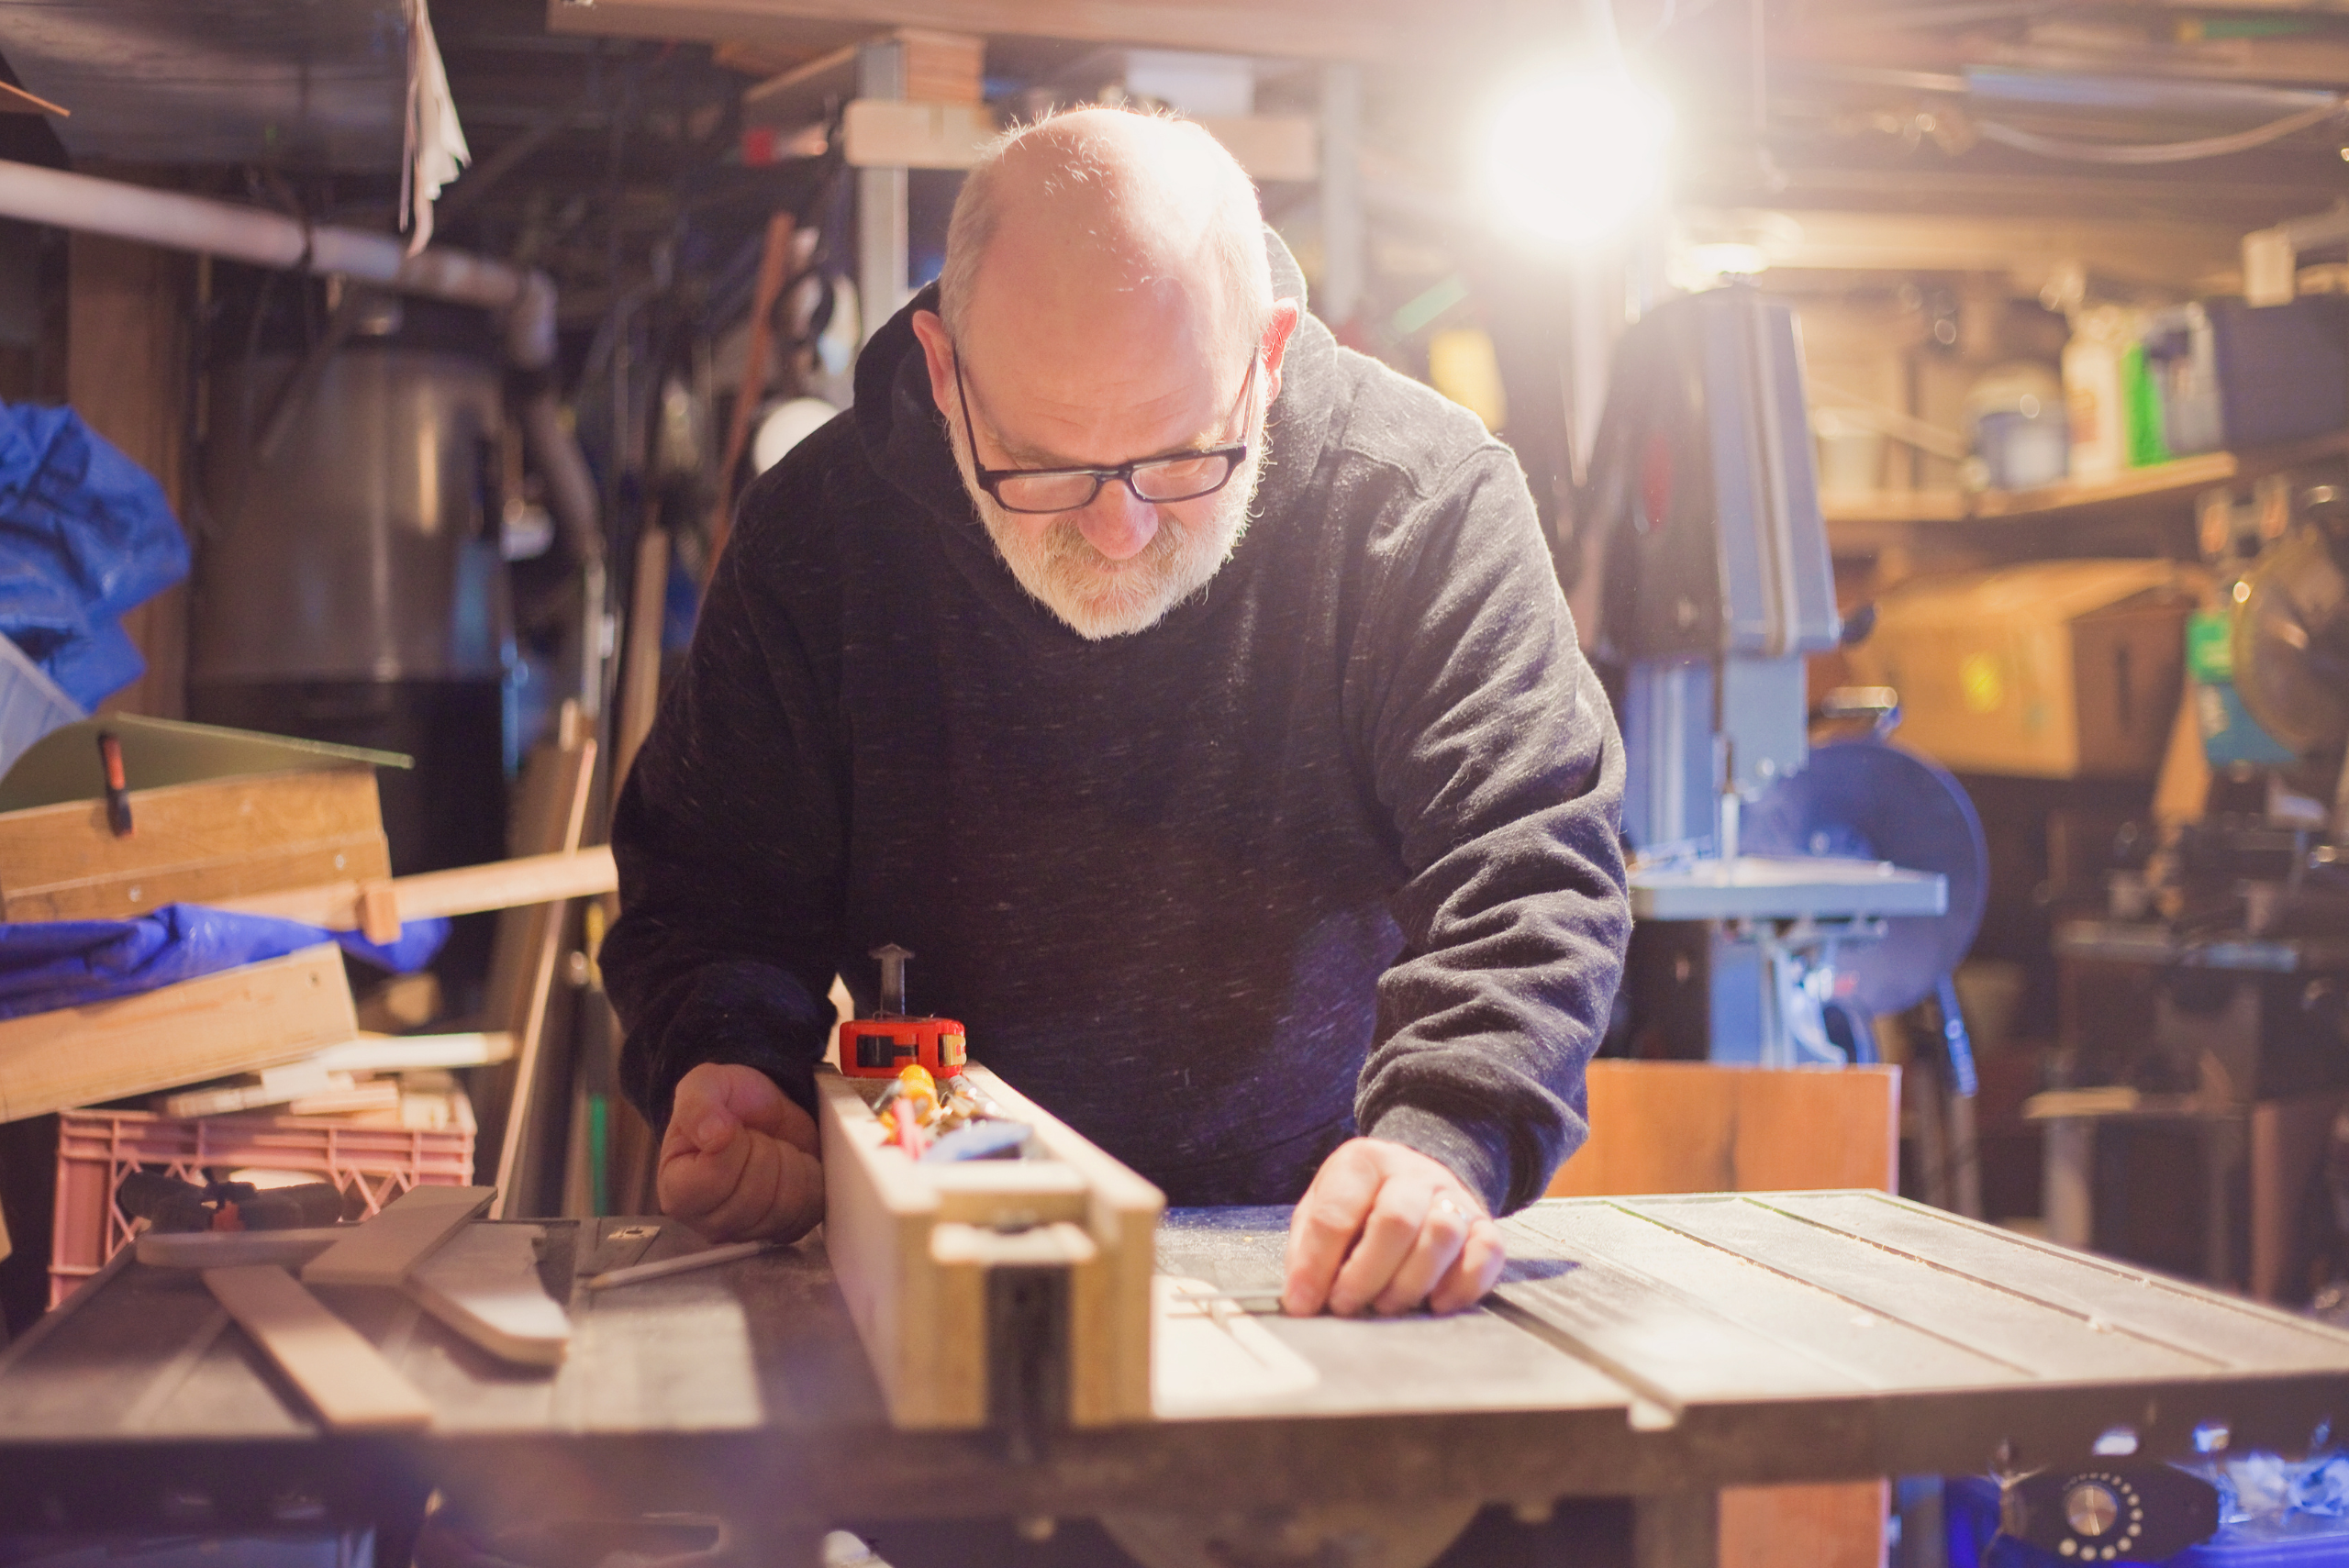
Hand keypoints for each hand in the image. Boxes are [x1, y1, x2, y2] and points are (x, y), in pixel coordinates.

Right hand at [657, 1063, 824, 1242]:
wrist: (766, 1111)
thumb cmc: (730, 1104)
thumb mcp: (705, 1086)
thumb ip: (697, 1105)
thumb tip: (713, 1134)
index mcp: (677, 1190)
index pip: (713, 1181)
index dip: (735, 1146)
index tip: (732, 1128)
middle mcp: (707, 1221)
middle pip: (754, 1198)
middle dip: (767, 1151)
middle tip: (756, 1137)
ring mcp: (746, 1232)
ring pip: (785, 1207)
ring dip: (791, 1164)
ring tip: (775, 1149)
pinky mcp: (782, 1231)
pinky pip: (808, 1213)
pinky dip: (810, 1180)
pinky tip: (795, 1165)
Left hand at [1281, 1137, 1505, 1316]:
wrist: (1413, 1177)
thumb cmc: (1359, 1203)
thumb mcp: (1320, 1208)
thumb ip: (1307, 1249)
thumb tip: (1301, 1299)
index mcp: (1362, 1162)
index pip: (1336, 1213)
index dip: (1316, 1264)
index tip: (1303, 1303)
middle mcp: (1412, 1173)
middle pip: (1395, 1221)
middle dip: (1365, 1274)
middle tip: (1345, 1305)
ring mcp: (1452, 1196)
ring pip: (1442, 1235)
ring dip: (1410, 1282)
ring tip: (1385, 1305)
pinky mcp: (1483, 1224)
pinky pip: (1486, 1253)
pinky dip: (1462, 1286)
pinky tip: (1435, 1304)